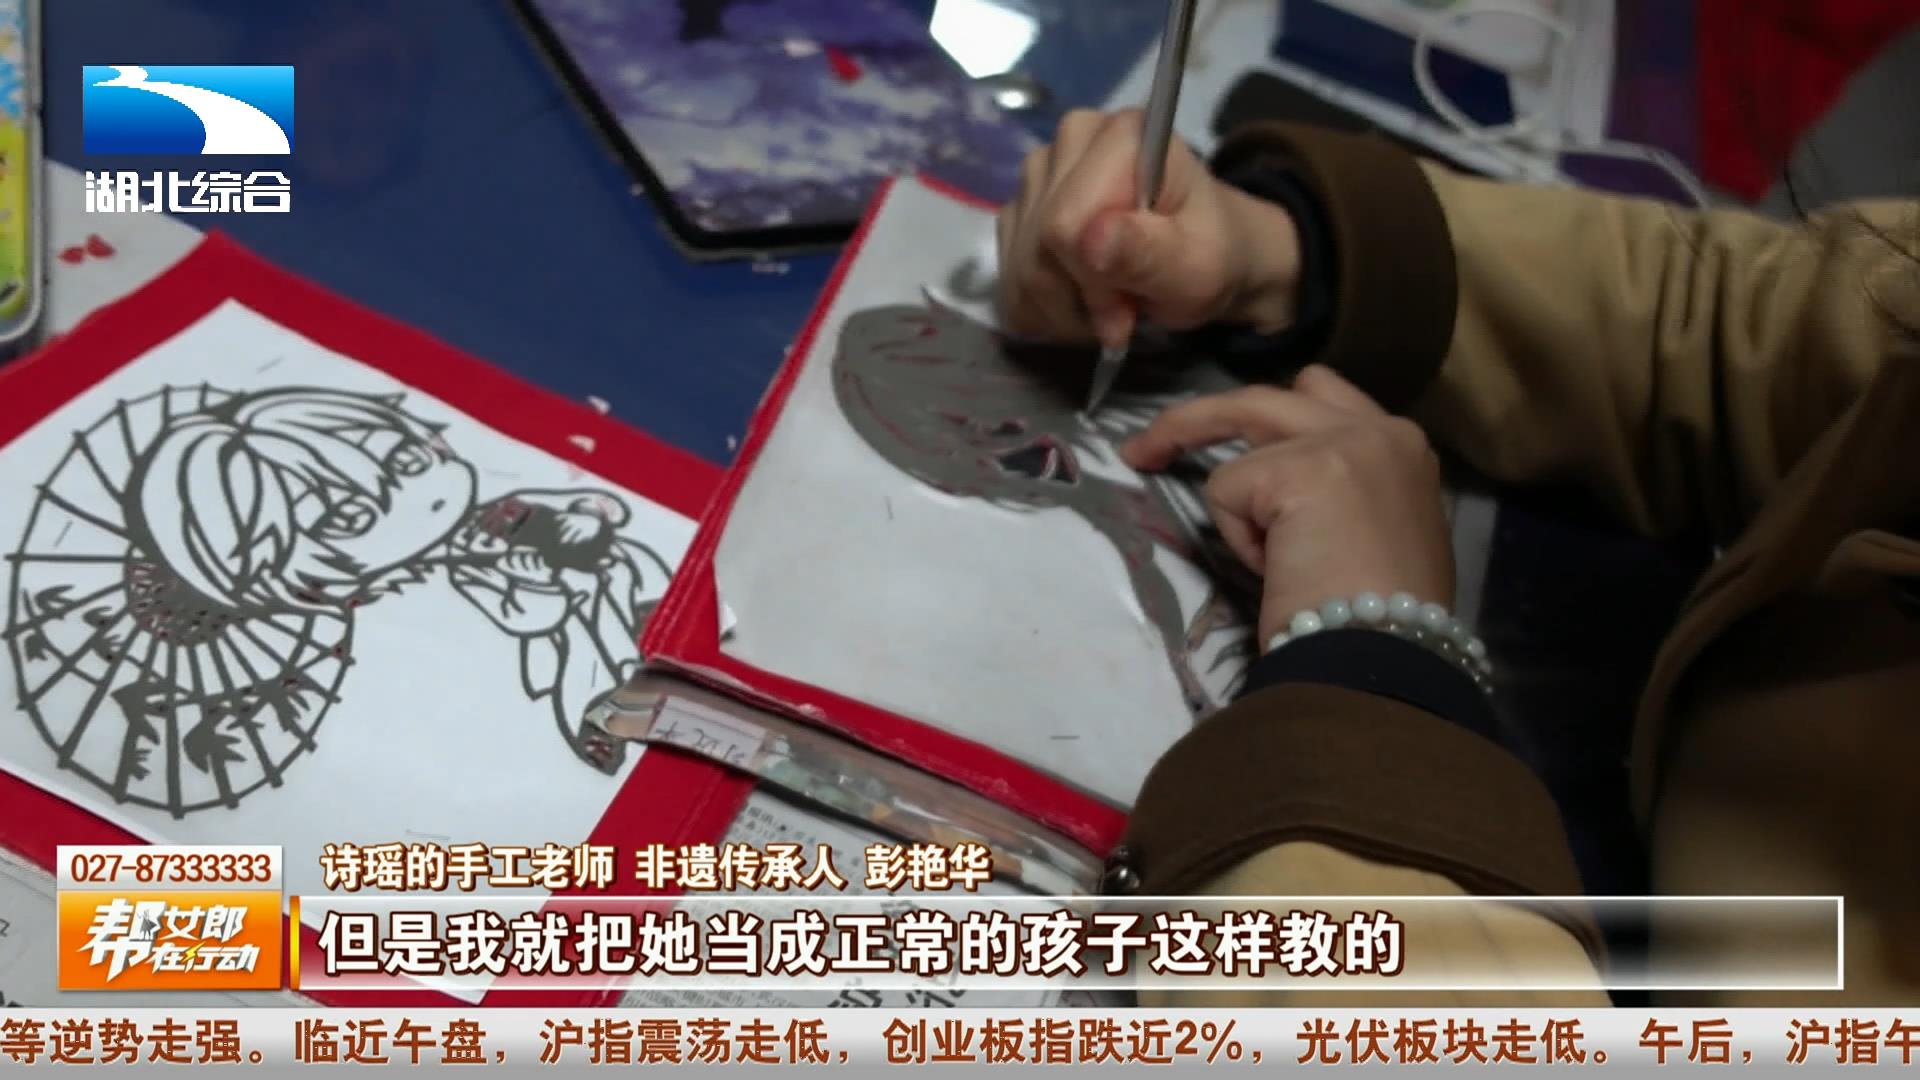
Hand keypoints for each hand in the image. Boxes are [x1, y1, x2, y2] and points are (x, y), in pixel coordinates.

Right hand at [996, 108, 1303, 348]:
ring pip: (1017, 265)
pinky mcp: (1022, 205)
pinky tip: (1078, 305)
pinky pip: (1006, 275)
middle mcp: (1073, 138)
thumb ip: (1148, 253)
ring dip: (1057, 310)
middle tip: (1121, 317)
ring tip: (1105, 311)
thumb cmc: (1210, 257)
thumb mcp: (1197, 268)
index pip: (1064, 223)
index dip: (1091, 282)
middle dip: (1075, 300)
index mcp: (1123, 135)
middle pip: (1036, 245)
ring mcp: (1041, 170)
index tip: (1128, 310)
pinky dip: (1040, 308)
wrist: (1202, 256)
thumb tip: (1089, 238)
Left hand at [1123, 366, 1453, 643]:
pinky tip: (1274, 569)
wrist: (1387, 657)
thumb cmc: (1381, 619)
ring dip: (1203, 453)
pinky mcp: (1298, 468)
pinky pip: (1227, 488)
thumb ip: (1342, 497)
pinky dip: (1237, 535)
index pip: (1325, 404)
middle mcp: (1381, 429)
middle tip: (1151, 446)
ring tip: (1168, 477)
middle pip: (1276, 394)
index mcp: (1404, 450)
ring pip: (1242, 414)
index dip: (1273, 424)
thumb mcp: (1377, 537)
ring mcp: (1342, 441)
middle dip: (1210, 412)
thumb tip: (1293, 500)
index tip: (1241, 448)